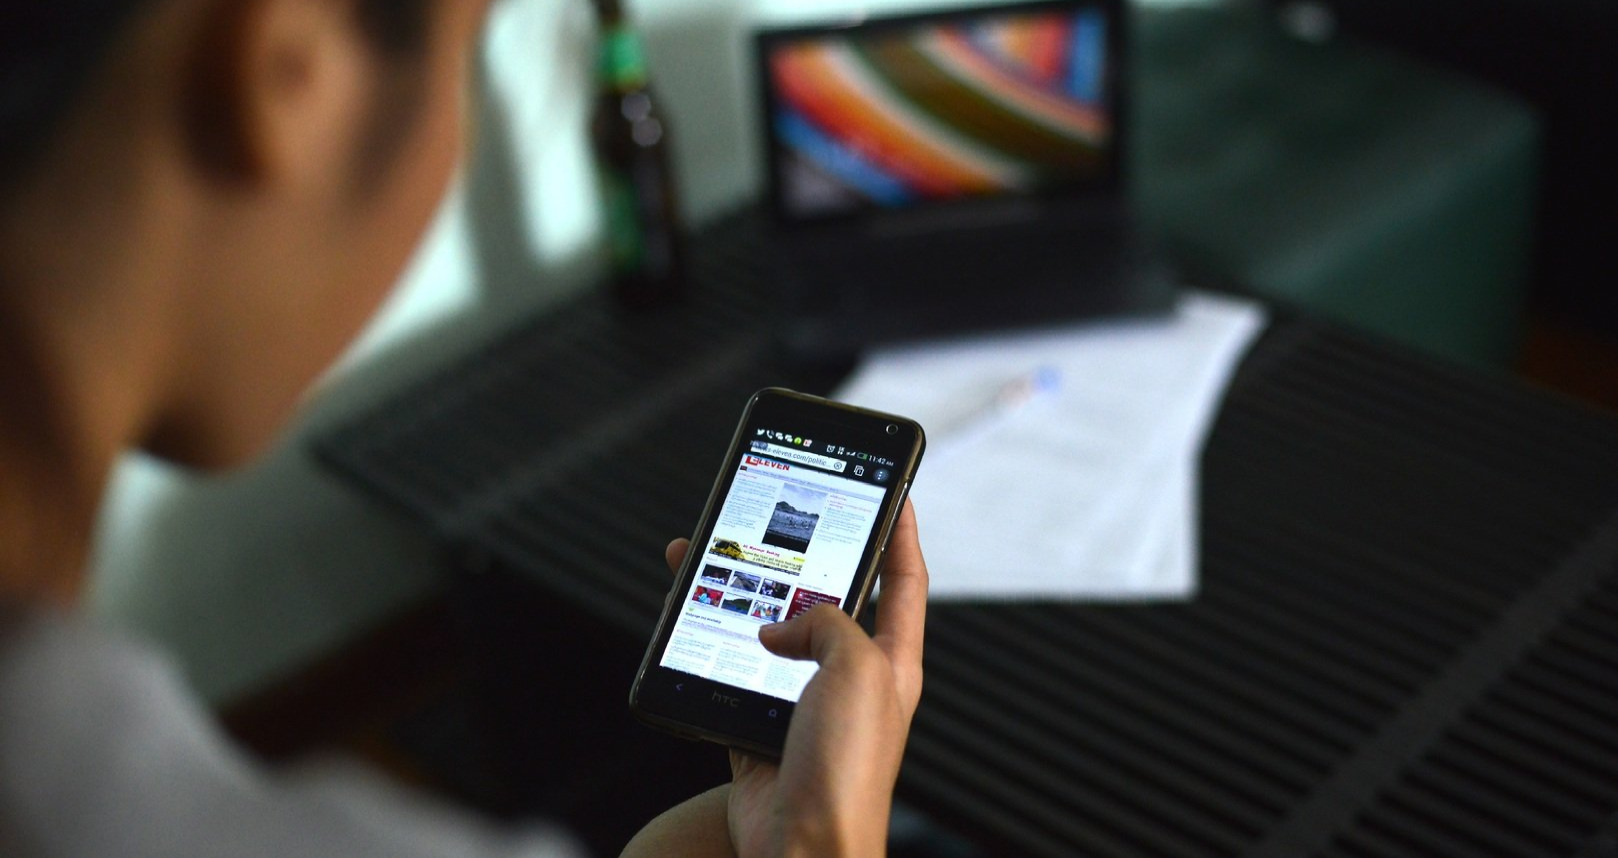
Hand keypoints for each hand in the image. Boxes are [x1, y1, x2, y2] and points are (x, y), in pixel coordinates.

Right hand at [662, 500, 927, 857]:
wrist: (803, 850)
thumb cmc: (847, 769)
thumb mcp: (857, 667)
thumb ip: (827, 623)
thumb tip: (778, 630)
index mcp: (893, 660)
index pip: (905, 580)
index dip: (902, 531)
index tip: (896, 491)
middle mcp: (853, 679)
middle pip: (828, 599)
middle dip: (800, 556)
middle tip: (776, 517)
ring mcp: (806, 704)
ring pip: (772, 632)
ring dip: (741, 596)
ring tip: (707, 560)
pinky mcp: (761, 728)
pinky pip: (734, 672)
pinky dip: (710, 647)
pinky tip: (691, 626)